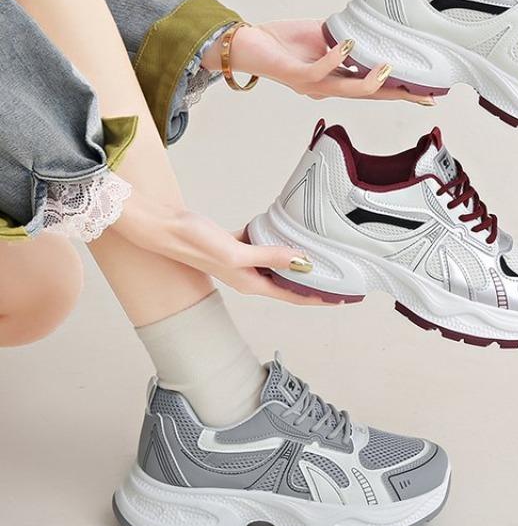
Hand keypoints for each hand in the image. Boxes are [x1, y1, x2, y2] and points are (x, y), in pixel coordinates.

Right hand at [111, 190, 332, 304]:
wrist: (165, 227)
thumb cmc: (194, 242)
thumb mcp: (236, 253)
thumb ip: (270, 257)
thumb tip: (303, 261)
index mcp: (252, 284)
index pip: (294, 296)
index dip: (320, 299)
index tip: (344, 299)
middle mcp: (249, 276)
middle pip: (290, 282)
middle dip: (316, 283)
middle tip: (342, 278)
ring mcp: (242, 261)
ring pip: (278, 263)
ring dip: (298, 260)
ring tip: (322, 255)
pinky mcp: (234, 245)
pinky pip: (262, 244)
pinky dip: (276, 239)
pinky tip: (285, 228)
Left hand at [202, 20, 434, 103]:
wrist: (248, 45)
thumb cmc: (283, 42)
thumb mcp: (323, 37)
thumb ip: (346, 38)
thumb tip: (369, 31)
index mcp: (337, 79)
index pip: (374, 87)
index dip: (400, 90)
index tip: (426, 94)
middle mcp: (328, 88)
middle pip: (369, 95)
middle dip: (398, 95)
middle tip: (423, 95)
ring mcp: (313, 85)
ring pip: (348, 90)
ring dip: (369, 81)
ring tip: (388, 67)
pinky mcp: (297, 77)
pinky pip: (320, 71)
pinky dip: (336, 58)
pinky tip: (347, 44)